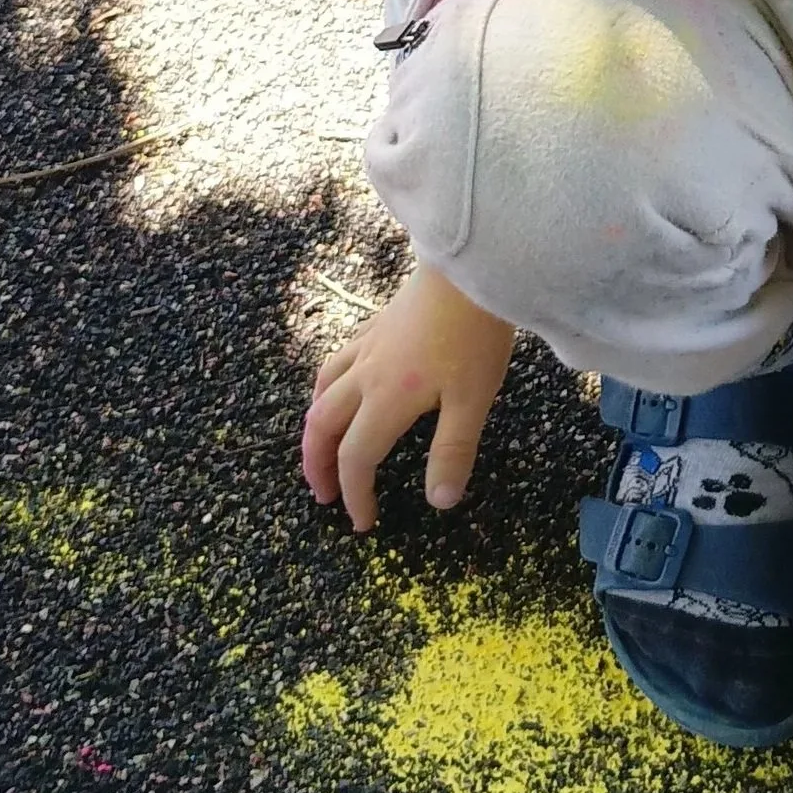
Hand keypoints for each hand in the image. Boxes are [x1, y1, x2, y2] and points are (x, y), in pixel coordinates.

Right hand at [301, 263, 516, 532]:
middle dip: (318, 465)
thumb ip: (453, 452)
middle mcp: (366, 374)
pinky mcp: (376, 324)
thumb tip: (438, 503)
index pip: (357, 458)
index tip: (363, 522)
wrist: (470, 269)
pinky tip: (340, 388)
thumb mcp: (473, 400)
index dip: (356, 495)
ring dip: (316, 426)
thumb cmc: (476, 335)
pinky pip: (336, 362)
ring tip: (322, 448)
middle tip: (325, 495)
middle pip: (322, 425)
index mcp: (386, 399)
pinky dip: (327, 387)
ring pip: (322, 390)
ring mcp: (367, 346)